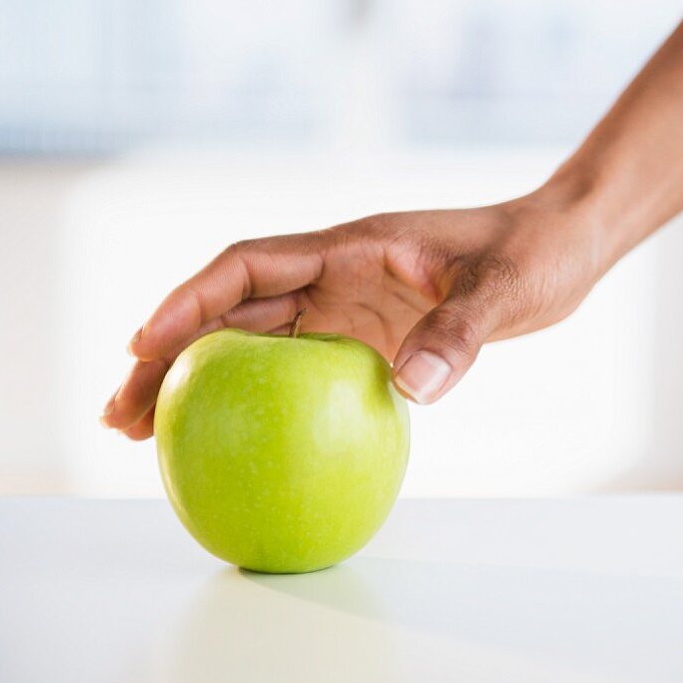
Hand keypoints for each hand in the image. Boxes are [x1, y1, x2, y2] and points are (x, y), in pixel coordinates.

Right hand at [100, 190, 603, 439]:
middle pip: (234, 314)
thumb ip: (458, 334)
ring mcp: (353, 304)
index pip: (250, 268)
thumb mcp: (503, 290)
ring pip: (258, 344)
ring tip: (149, 436)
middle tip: (121, 418)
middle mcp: (340, 273)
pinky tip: (243, 436)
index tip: (141, 347)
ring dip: (203, 382)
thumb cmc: (535, 253)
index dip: (189, 302)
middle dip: (171, 358)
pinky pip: (303, 369)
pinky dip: (264, 397)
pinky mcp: (375, 334)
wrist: (562, 246)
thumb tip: (412, 391)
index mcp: (354, 246)